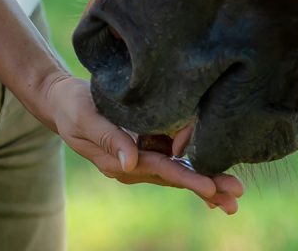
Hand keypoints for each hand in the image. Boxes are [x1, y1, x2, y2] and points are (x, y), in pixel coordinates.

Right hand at [37, 74, 243, 213]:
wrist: (62, 100)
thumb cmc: (72, 105)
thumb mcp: (86, 118)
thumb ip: (109, 139)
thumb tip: (132, 162)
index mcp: (121, 162)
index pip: (160, 170)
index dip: (187, 178)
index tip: (211, 188)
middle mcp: (134, 165)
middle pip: (175, 177)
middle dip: (207, 187)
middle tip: (236, 197)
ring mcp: (140, 157)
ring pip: (178, 171)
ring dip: (206, 181)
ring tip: (235, 191)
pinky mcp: (145, 145)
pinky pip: (173, 158)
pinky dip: (194, 166)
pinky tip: (215, 172)